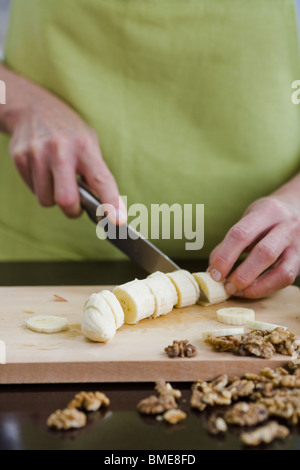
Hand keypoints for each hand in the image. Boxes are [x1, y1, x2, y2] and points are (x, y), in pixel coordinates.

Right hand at [0, 65, 126, 221]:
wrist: (33, 107)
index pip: (101, 180)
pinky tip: (43, 171)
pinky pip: (33, 191)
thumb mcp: (89, 144)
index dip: (111, 203)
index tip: (119, 221)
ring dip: (54, 198)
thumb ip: (96, 174)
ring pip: (47, 200)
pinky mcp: (20, 157)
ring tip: (57, 179)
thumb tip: (108, 210)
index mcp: (85, 146)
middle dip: (72, 210)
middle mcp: (61, 149)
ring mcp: (37, 153)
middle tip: (76, 206)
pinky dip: (41, 188)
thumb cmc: (69, 133)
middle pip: (66, 199)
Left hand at [209, 191, 299, 298]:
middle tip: (225, 285)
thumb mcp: (249, 220)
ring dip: (255, 286)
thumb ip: (230, 242)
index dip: (225, 256)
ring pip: (280, 271)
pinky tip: (251, 290)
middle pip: (264, 252)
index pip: (242, 234)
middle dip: (241, 274)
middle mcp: (287, 226)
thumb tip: (212, 270)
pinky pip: (286, 279)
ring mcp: (298, 244)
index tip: (214, 272)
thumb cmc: (268, 218)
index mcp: (267, 211)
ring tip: (237, 291)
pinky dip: (266, 288)